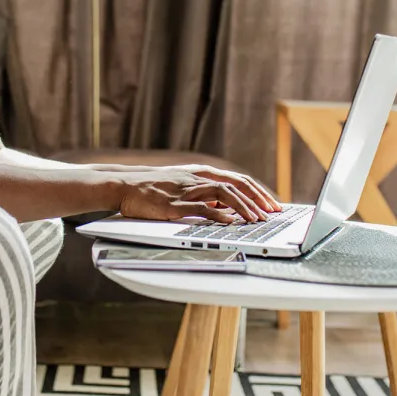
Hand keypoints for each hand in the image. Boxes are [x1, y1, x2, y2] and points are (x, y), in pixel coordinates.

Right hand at [116, 170, 271, 222]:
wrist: (124, 184)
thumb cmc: (152, 188)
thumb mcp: (182, 186)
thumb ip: (203, 194)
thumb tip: (227, 208)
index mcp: (200, 173)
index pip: (237, 179)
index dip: (257, 191)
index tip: (272, 203)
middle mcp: (196, 178)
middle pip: (235, 184)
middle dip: (258, 198)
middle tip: (273, 212)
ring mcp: (186, 190)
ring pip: (223, 194)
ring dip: (243, 207)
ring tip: (257, 219)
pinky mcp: (174, 204)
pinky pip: (201, 207)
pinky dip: (218, 214)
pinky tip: (230, 222)